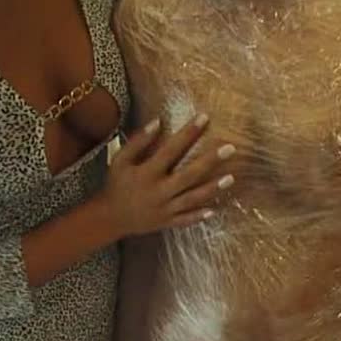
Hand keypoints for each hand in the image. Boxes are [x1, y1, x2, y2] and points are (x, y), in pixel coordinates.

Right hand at [102, 114, 235, 238]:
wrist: (109, 217)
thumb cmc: (116, 184)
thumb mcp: (120, 160)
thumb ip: (138, 141)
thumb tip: (158, 121)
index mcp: (148, 173)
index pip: (172, 149)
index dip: (189, 133)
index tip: (204, 118)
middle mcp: (159, 191)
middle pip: (190, 174)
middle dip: (211, 161)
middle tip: (230, 149)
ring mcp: (165, 208)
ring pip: (192, 198)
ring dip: (212, 188)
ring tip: (231, 178)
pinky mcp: (167, 222)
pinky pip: (186, 219)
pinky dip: (199, 215)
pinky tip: (215, 209)